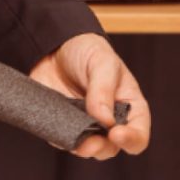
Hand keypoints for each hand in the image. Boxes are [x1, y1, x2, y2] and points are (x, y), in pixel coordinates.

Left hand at [29, 33, 149, 158]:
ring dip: (79, 146)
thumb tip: (104, 119)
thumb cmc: (88, 51)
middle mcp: (109, 122)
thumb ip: (103, 89)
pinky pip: (61, 137)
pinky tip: (54, 128)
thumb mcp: (102, 61)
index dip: (131, 139)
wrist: (56, 44)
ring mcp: (85, 123)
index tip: (116, 134)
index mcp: (128, 108)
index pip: (138, 135)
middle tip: (89, 142)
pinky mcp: (63, 121)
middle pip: (110, 147)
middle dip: (100, 148)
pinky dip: (58, 136)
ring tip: (72, 138)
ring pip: (86, 147)